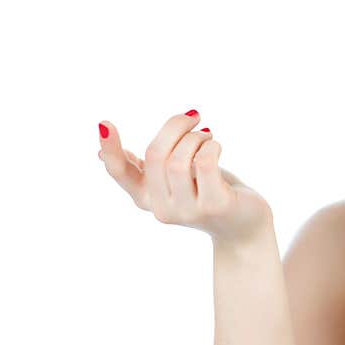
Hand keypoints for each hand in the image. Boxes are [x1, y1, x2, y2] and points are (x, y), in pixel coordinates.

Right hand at [97, 110, 272, 245]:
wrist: (245, 228)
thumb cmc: (208, 193)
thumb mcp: (174, 180)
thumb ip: (146, 168)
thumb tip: (100, 155)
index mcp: (146, 198)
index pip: (120, 173)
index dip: (111, 149)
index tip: (105, 124)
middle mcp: (162, 208)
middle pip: (156, 154)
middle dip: (175, 126)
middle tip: (194, 116)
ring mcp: (188, 211)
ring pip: (180, 159)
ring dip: (196, 137)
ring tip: (208, 137)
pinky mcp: (214, 206)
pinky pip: (205, 163)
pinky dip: (211, 146)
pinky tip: (216, 146)